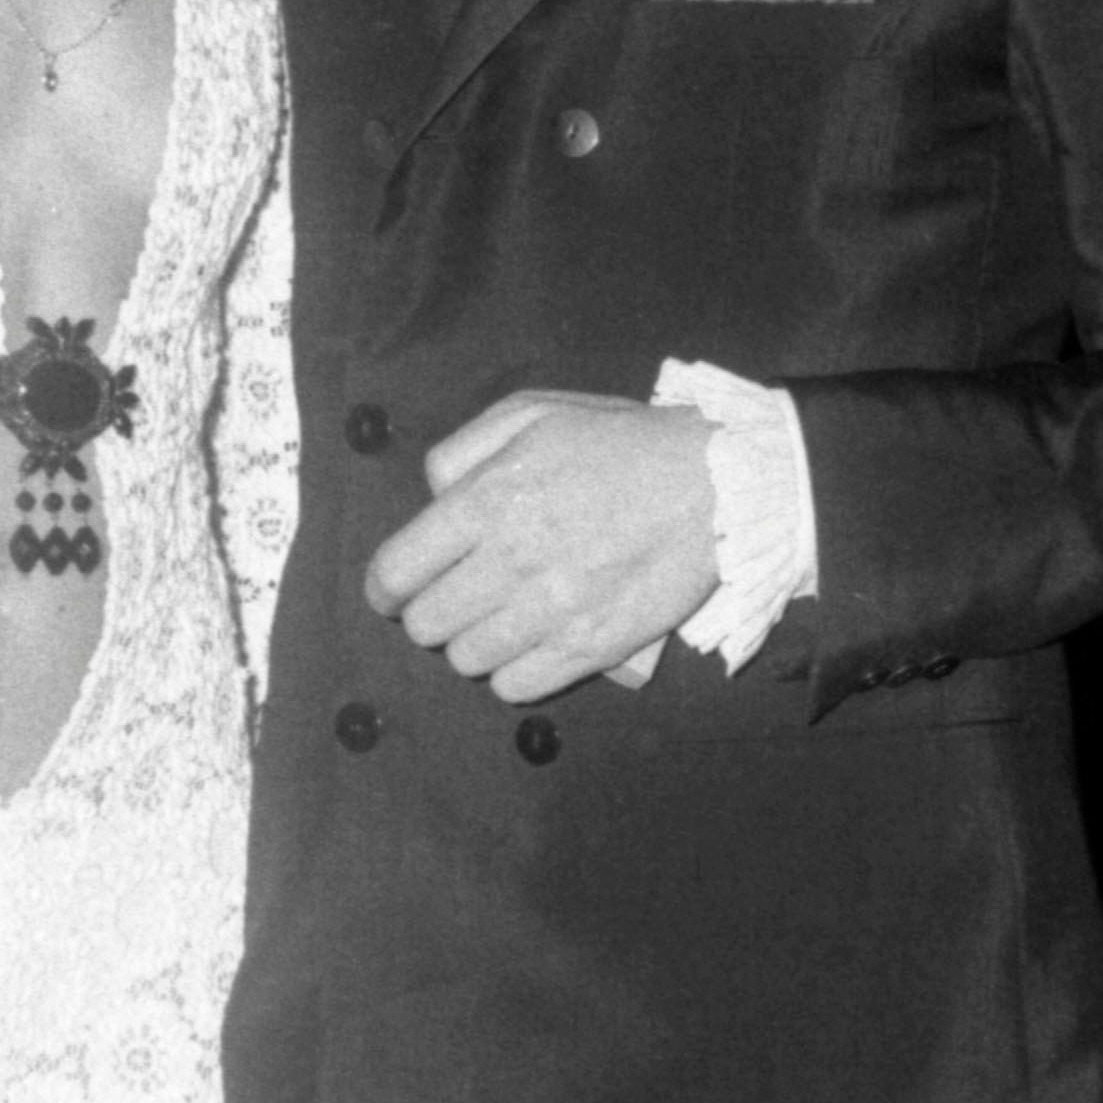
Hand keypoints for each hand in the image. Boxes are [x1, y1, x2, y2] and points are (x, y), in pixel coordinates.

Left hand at [365, 387, 724, 700]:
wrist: (717, 486)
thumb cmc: (622, 444)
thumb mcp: (534, 414)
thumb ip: (464, 450)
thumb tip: (430, 498)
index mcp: (488, 500)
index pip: (398, 570)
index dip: (385, 589)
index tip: (392, 594)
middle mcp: (511, 561)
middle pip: (427, 623)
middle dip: (430, 614)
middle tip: (454, 602)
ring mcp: (551, 611)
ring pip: (465, 660)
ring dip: (471, 644)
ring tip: (498, 621)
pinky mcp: (589, 648)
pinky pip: (514, 687)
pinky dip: (511, 673)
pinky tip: (528, 647)